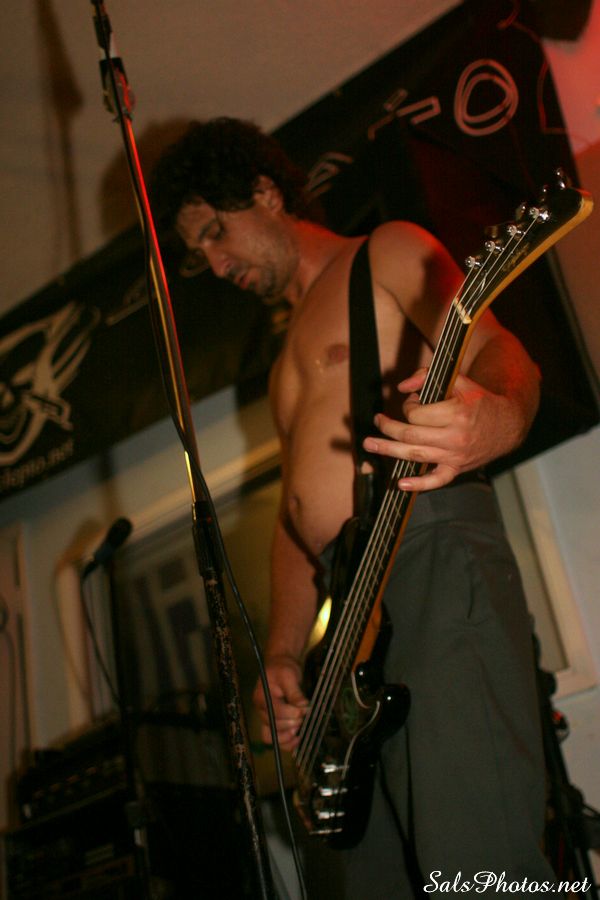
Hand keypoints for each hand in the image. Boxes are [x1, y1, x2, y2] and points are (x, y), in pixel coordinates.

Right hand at [252, 654, 307, 750]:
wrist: (280, 666)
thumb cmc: (283, 668)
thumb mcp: (289, 675)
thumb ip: (295, 692)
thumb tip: (303, 706)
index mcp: (261, 697)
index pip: (275, 711)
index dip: (291, 714)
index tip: (305, 709)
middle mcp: (261, 710)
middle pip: (273, 726)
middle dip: (292, 723)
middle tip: (304, 717)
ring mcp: (266, 718)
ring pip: (272, 737)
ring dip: (287, 737)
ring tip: (300, 730)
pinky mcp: (273, 723)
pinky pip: (276, 739)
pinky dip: (287, 742)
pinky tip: (298, 738)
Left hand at [363, 367, 521, 490]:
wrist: (508, 424)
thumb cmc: (480, 401)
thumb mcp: (459, 381)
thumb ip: (427, 376)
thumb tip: (401, 387)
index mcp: (456, 413)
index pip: (416, 414)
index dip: (408, 406)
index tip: (413, 401)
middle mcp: (455, 437)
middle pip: (410, 435)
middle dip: (388, 428)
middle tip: (378, 421)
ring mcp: (455, 455)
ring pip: (415, 455)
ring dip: (389, 450)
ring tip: (370, 445)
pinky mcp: (457, 468)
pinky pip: (437, 480)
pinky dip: (419, 485)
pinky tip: (400, 484)